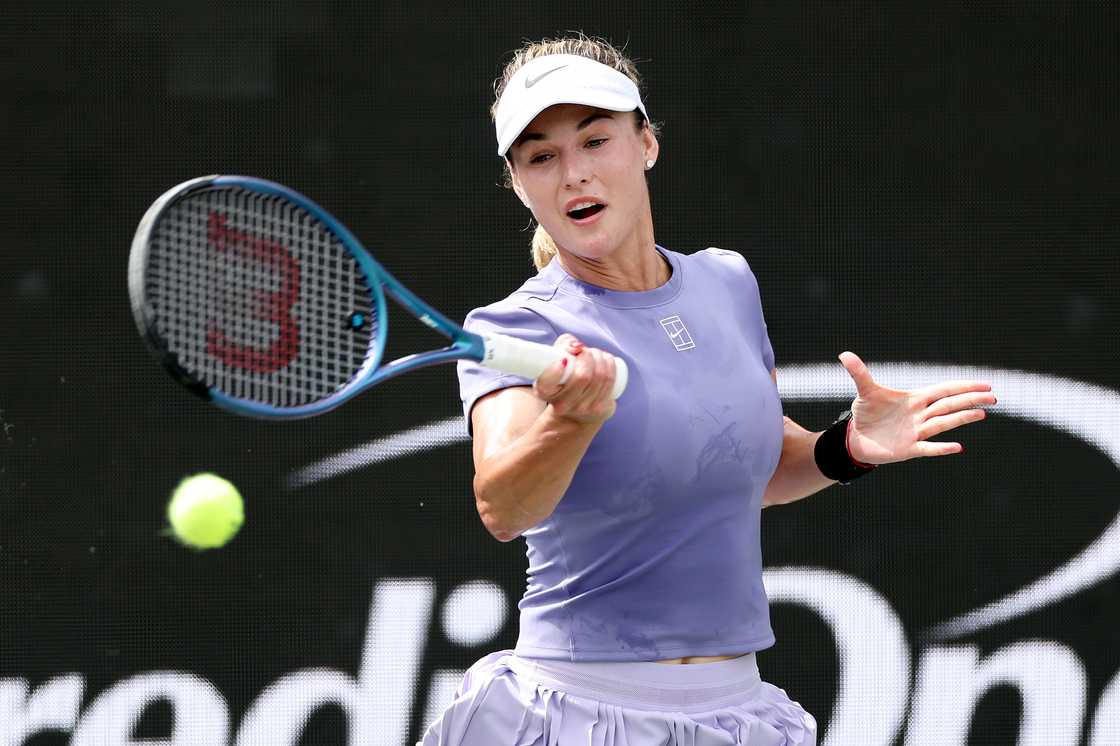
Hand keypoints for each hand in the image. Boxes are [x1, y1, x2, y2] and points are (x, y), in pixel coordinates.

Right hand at [533, 334, 616, 424]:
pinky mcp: (600, 409)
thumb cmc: (564, 379)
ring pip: (599, 377)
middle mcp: (563, 405)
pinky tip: (607, 360)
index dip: (555, 371)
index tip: (563, 360)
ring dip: (601, 358)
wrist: (574, 412)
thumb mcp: (554, 362)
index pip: (547, 384)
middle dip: (588, 355)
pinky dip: (610, 365)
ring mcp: (583, 409)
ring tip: (597, 354)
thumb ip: (563, 346)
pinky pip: (609, 382)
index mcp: (545, 393)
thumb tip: (578, 346)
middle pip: (582, 376)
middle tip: (586, 351)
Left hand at [838, 351, 995, 464]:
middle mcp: (920, 415)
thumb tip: (844, 354)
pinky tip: (958, 447)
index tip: (985, 384)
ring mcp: (917, 432)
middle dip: (970, 400)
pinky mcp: (909, 449)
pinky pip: (929, 448)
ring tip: (982, 413)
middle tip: (993, 397)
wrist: (856, 438)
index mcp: (915, 399)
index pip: (943, 391)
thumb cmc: (866, 413)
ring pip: (942, 424)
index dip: (963, 387)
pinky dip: (942, 448)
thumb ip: (859, 373)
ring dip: (961, 419)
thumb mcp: (864, 392)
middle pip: (949, 405)